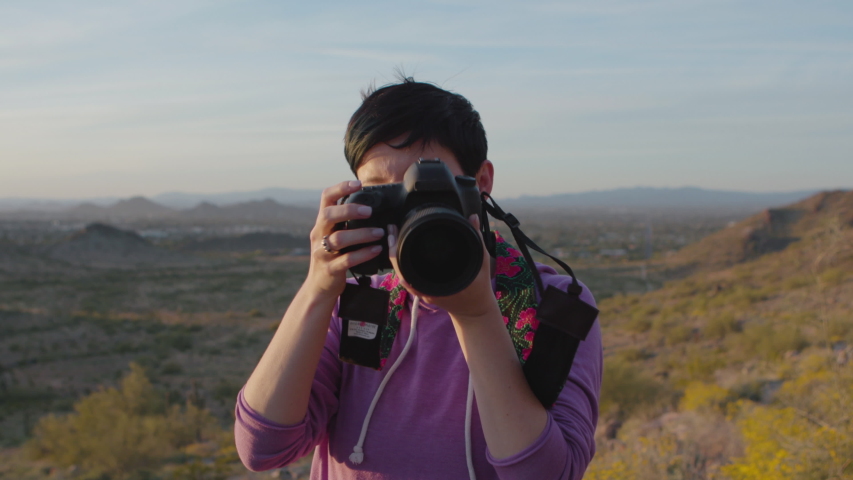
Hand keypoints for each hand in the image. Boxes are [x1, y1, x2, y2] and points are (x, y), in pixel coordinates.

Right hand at [305, 180, 384, 298]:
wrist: (320, 286)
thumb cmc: (334, 256)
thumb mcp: (335, 235)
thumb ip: (346, 222)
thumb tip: (374, 207)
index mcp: (322, 223)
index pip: (326, 197)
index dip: (341, 187)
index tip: (359, 183)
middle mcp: (319, 234)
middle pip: (328, 215)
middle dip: (349, 210)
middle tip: (369, 211)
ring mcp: (322, 252)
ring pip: (339, 239)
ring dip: (361, 234)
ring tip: (379, 233)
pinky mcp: (329, 269)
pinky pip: (346, 260)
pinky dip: (363, 254)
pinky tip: (376, 249)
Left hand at [387, 214, 499, 321]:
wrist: (475, 310)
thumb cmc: (479, 288)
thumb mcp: (481, 261)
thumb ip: (476, 238)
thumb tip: (472, 217)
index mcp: (436, 283)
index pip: (408, 268)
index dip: (397, 252)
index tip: (394, 235)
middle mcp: (426, 289)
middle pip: (400, 269)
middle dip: (392, 249)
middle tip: (390, 230)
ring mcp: (423, 292)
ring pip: (402, 274)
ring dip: (395, 257)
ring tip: (392, 236)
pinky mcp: (423, 292)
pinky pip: (408, 278)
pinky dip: (402, 265)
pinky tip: (398, 252)